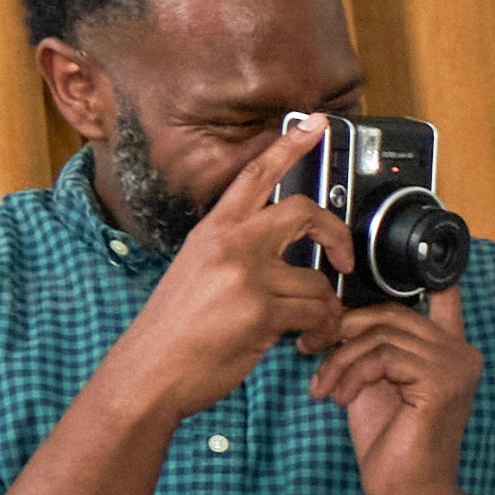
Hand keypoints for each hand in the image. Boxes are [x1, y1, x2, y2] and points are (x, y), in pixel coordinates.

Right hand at [103, 115, 350, 420]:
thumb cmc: (175, 330)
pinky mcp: (261, 309)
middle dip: (337, 235)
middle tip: (344, 259)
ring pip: (318, 280)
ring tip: (312, 328)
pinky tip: (305, 343)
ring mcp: (245, 274)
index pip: (255, 175)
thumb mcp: (196, 273)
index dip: (290, 144)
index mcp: (213, 230)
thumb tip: (278, 258)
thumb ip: (234, 253)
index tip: (317, 123)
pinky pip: (316, 313)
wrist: (150, 371)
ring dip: (325, 309)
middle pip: (304, 212)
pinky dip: (320, 331)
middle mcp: (229, 243)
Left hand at [309, 285, 480, 494]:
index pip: (443, 294)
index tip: (404, 271)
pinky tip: (339, 399)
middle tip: (309, 352)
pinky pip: (382, 356)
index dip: (427, 274)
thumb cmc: (390, 445)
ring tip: (324, 389)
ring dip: (339, 360)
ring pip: (380, 334)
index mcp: (450, 351)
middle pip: (390, 314)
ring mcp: (455, 366)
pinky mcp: (442, 383)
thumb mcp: (374, 382)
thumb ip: (371, 347)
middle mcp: (461, 353)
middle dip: (341, 330)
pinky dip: (351, 374)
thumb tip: (338, 312)